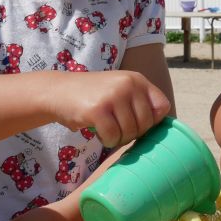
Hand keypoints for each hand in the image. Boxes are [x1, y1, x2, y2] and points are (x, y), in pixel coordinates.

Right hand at [50, 70, 169, 148]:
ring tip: (107, 130)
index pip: (162, 106)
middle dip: (133, 134)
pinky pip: (112, 136)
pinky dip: (106, 140)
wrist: (58, 91)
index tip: (138, 124)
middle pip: (146, 124)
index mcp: (137, 79)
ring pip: (130, 132)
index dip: (153, 121)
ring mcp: (113, 96)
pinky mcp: (98, 110)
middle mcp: (128, 84)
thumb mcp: (120, 90)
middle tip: (118, 130)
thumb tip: (161, 131)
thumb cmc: (93, 96)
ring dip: (118, 139)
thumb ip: (139, 102)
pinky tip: (98, 133)